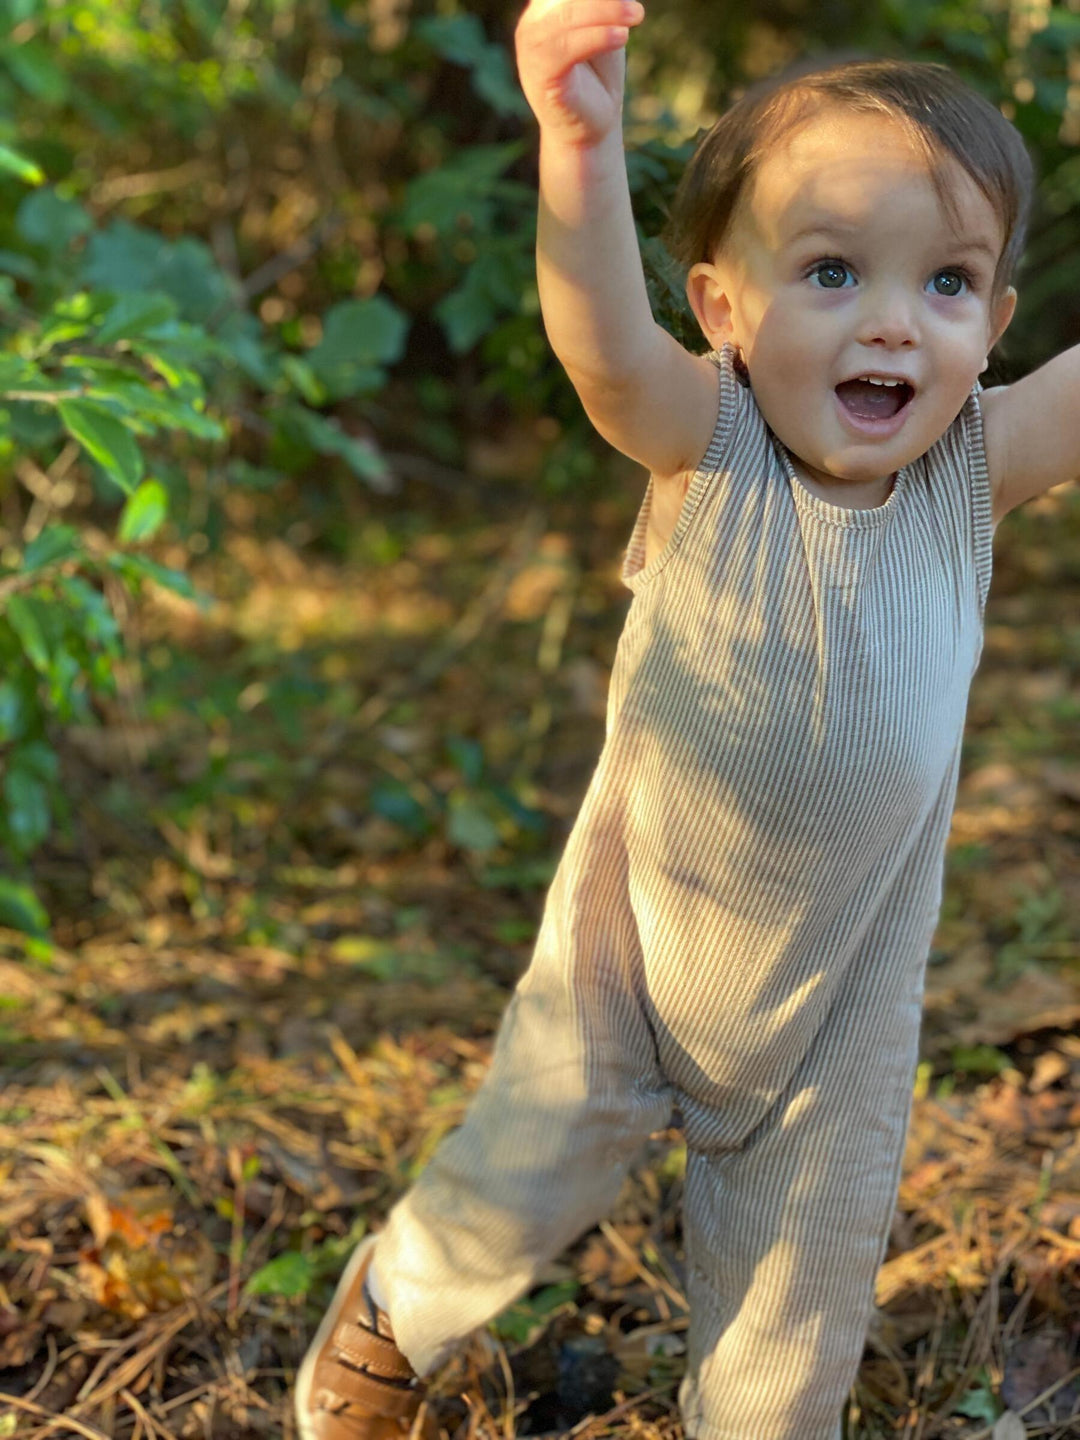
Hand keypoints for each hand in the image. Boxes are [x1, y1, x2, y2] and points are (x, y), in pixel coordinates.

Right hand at [516, 0, 645, 149]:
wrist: (592, 126)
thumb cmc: (599, 74)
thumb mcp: (603, 26)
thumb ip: (600, 4)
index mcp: (545, 7)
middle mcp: (533, 23)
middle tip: (636, 8)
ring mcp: (531, 49)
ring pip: (566, 17)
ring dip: (605, 11)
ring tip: (636, 16)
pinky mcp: (539, 75)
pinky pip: (565, 49)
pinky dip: (596, 38)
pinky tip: (622, 37)